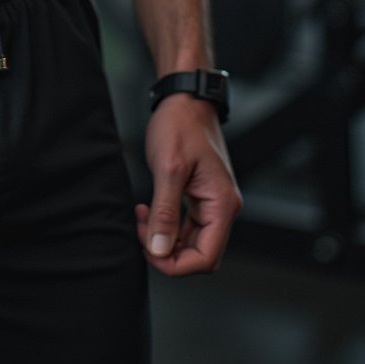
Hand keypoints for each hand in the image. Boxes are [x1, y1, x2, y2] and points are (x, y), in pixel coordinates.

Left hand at [136, 94, 241, 275]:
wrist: (184, 99)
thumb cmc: (180, 125)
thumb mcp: (168, 168)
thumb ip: (165, 213)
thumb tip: (160, 250)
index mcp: (222, 205)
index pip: (206, 258)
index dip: (176, 264)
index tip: (149, 249)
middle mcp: (222, 208)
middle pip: (199, 254)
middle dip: (167, 250)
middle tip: (142, 228)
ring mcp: (212, 203)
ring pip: (191, 242)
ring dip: (164, 237)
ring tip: (142, 216)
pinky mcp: (200, 197)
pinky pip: (186, 226)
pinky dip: (167, 225)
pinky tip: (149, 211)